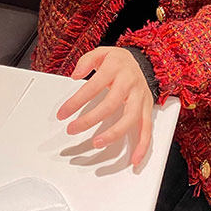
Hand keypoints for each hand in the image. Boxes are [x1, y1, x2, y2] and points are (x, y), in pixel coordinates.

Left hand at [56, 47, 153, 165]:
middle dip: (90, 119)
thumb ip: (86, 61)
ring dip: (114, 133)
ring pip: (131, 118)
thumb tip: (75, 74)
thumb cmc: (119, 61)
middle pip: (111, 103)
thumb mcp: (101, 52)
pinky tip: (135, 158)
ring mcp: (141, 96)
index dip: (76, 101)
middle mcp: (130, 82)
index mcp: (116, 68)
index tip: (63, 114)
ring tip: (97, 143)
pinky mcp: (147, 108)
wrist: (144, 61)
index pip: (93, 86)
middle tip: (73, 128)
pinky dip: (143, 145)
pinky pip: (147, 128)